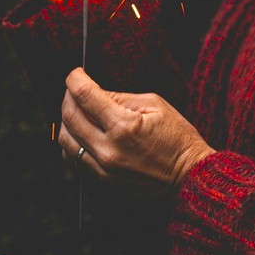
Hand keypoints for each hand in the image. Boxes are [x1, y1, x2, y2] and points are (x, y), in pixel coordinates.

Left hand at [57, 68, 215, 196]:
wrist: (189, 177)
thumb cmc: (177, 139)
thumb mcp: (154, 105)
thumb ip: (120, 97)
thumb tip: (95, 92)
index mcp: (123, 126)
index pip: (84, 95)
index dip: (75, 79)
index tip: (76, 73)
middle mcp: (108, 149)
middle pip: (69, 116)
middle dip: (68, 96)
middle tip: (76, 89)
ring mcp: (102, 169)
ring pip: (65, 140)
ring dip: (68, 120)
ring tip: (80, 111)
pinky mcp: (102, 181)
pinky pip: (73, 158)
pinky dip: (72, 141)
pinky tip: (84, 132)